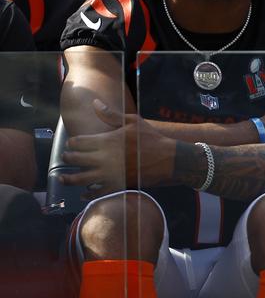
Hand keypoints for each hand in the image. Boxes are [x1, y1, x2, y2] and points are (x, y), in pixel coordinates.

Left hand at [61, 99, 175, 198]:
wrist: (168, 159)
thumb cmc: (151, 138)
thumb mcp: (132, 121)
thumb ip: (110, 114)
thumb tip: (95, 103)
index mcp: (106, 140)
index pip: (77, 142)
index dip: (71, 143)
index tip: (71, 144)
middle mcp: (104, 158)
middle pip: (75, 159)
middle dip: (67, 158)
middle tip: (66, 158)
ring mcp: (109, 173)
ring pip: (80, 179)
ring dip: (69, 179)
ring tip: (64, 178)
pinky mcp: (116, 185)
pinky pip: (96, 193)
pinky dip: (87, 194)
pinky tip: (84, 193)